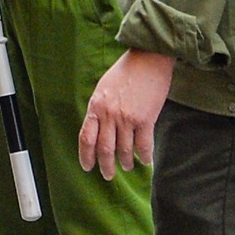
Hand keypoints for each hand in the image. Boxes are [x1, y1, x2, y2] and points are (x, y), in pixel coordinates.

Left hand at [79, 49, 175, 179]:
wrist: (148, 59)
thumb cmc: (126, 72)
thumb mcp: (103, 88)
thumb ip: (100, 109)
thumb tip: (98, 128)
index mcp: (96, 106)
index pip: (86, 138)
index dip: (86, 156)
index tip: (87, 166)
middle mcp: (109, 115)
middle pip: (104, 149)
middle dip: (105, 166)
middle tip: (107, 175)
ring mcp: (127, 118)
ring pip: (124, 150)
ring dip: (125, 162)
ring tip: (127, 167)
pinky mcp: (146, 119)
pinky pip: (143, 145)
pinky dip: (144, 156)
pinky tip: (145, 161)